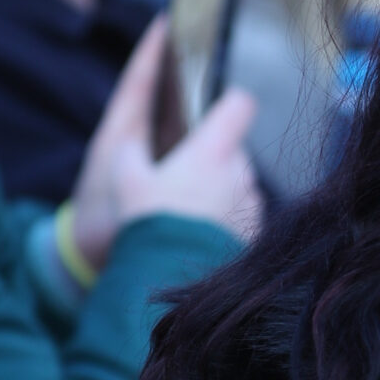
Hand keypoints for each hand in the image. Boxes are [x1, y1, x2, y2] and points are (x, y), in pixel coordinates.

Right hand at [69, 17, 262, 270]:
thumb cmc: (152, 221)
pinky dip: (226, 217)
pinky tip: (200, 234)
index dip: (230, 102)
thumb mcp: (125, 180)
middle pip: (235, 148)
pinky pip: (242, 214)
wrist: (174, 276)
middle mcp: (241, 172)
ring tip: (189, 210)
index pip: (240, 105)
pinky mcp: (254, 233)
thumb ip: (131, 152)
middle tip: (184, 173)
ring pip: (240, 183)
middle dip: (214, 156)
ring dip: (222, 188)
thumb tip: (131, 143)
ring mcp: (251, 204)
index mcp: (214, 150)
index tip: (218, 108)